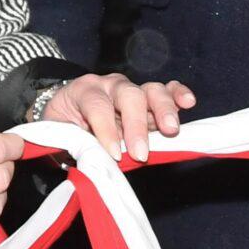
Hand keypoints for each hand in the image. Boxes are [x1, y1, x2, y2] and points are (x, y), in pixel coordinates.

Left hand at [41, 74, 196, 162]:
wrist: (68, 116)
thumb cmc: (65, 128)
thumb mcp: (60, 137)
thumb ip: (74, 146)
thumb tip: (93, 163)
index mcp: (83, 91)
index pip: (97, 106)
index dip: (106, 129)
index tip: (113, 154)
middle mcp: (110, 85)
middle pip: (128, 95)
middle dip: (136, 125)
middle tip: (140, 152)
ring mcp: (131, 90)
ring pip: (151, 91)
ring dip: (163, 109)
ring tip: (170, 129)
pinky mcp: (148, 98)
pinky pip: (166, 90)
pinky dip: (177, 95)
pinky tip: (187, 102)